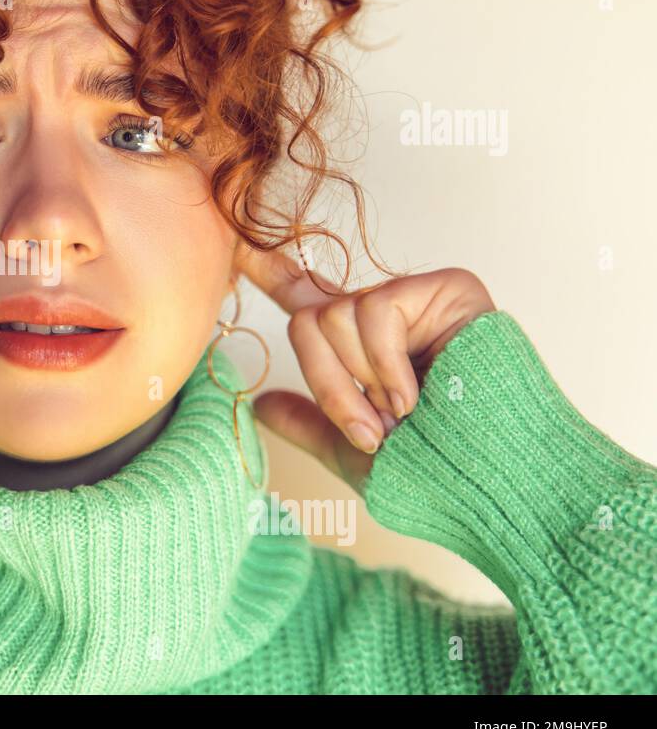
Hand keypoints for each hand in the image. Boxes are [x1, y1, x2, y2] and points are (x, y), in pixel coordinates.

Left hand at [235, 246, 495, 492]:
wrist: (490, 485)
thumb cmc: (436, 477)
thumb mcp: (354, 456)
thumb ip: (310, 424)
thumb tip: (258, 402)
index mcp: (362, 350)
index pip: (307, 301)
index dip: (270, 271)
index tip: (237, 244)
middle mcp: (384, 317)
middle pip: (306, 320)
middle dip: (329, 385)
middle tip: (373, 428)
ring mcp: (415, 300)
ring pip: (332, 316)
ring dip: (361, 382)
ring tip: (408, 412)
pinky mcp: (446, 288)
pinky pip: (374, 312)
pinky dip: (386, 367)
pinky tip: (420, 395)